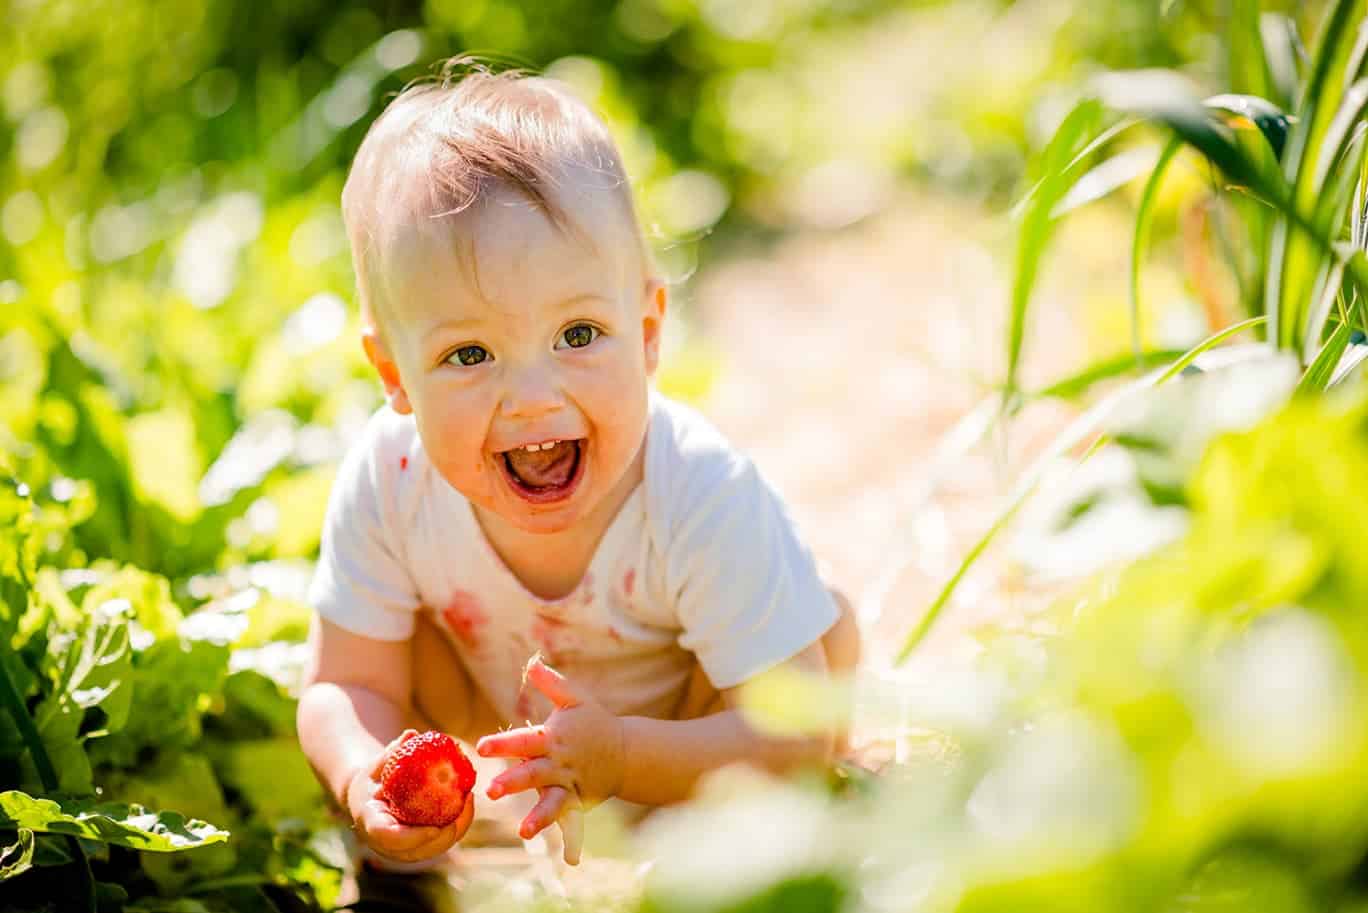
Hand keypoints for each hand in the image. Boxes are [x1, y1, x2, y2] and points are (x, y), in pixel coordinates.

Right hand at [346, 731, 475, 864]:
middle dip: (444, 836)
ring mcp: (403, 849)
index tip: (434, 828)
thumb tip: (411, 735)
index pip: (391, 838)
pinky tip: (467, 802)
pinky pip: (439, 842)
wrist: (369, 798)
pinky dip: (455, 826)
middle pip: (418, 850)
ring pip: (433, 849)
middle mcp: (387, 844)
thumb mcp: (377, 765)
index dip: (413, 838)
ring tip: (469, 800)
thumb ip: (391, 753)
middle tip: (462, 808)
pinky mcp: (418, 846)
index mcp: (371, 824)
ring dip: (455, 829)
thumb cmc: (373, 779)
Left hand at [476, 656, 625, 864]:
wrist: (626, 751)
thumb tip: (531, 662)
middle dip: (514, 782)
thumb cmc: (595, 722)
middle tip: (492, 790)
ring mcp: (571, 786)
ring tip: (523, 830)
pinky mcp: (580, 803)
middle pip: (534, 773)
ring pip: (553, 803)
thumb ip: (552, 683)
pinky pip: (575, 822)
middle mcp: (561, 764)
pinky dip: (575, 841)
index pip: (524, 740)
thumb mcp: (576, 699)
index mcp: (555, 738)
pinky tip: (572, 861)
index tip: (482, 746)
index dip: (503, 743)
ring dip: (539, 817)